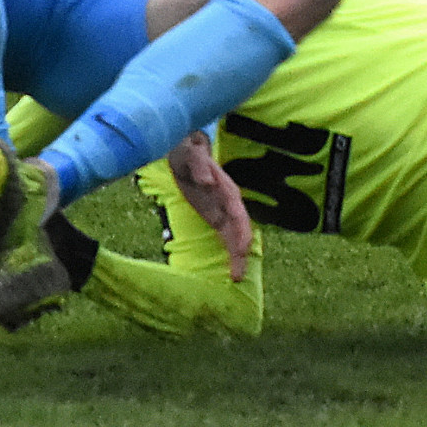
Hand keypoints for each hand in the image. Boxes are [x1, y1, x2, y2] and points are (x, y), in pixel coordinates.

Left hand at [166, 131, 252, 283]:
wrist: (184, 151)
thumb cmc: (188, 150)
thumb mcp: (191, 152)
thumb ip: (199, 164)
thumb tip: (208, 181)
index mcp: (226, 188)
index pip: (238, 213)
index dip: (241, 231)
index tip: (242, 250)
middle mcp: (228, 202)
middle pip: (239, 229)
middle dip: (240, 251)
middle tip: (237, 275)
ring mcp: (222, 210)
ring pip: (233, 236)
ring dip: (236, 256)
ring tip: (235, 277)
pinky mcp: (213, 216)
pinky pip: (224, 236)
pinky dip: (228, 252)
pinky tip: (228, 268)